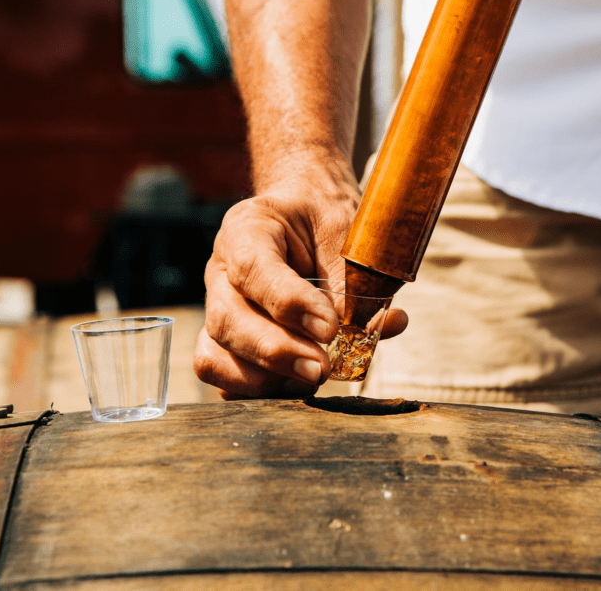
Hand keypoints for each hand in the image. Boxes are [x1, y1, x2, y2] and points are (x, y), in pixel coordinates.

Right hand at [193, 159, 406, 398]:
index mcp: (247, 229)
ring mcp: (218, 307)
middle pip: (227, 320)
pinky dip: (254, 388)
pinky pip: (221, 372)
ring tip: (312, 378)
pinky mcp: (225, 339)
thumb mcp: (344, 231)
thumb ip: (355, 279)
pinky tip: (293, 386)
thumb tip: (385, 325)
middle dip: (277, 352)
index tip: (330, 327)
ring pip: (215, 353)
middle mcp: (221, 271)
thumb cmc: (324, 219)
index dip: (289, 304)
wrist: (305, 211)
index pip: (252, 268)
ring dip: (264, 377)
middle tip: (322, 368)